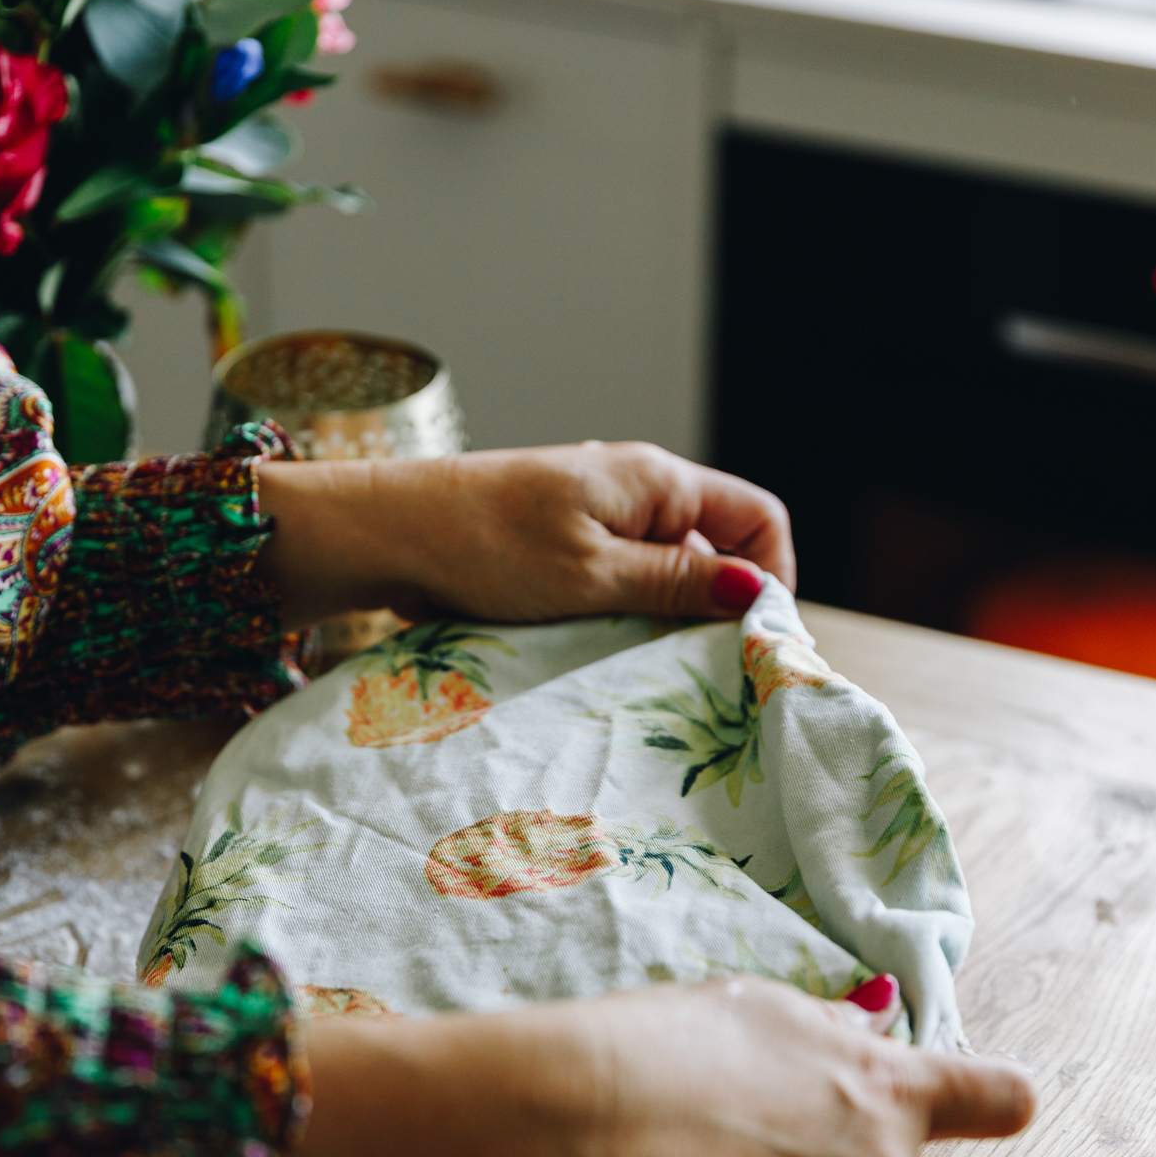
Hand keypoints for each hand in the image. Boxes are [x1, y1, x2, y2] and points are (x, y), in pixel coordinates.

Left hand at [256, 441, 793, 627]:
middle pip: (717, 551)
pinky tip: (600, 653)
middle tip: (702, 675)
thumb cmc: (484, 546)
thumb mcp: (592, 574)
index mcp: (656, 481)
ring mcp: (596, 518)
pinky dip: (621, 619)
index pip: (760, 520)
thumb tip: (758, 592)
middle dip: (715, 611)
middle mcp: (635, 492)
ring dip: (663, 622)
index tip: (750, 642)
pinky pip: (619, 583)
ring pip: (665, 575)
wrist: (383, 533)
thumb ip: (676, 583)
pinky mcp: (561, 546)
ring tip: (644, 670)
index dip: (772, 579)